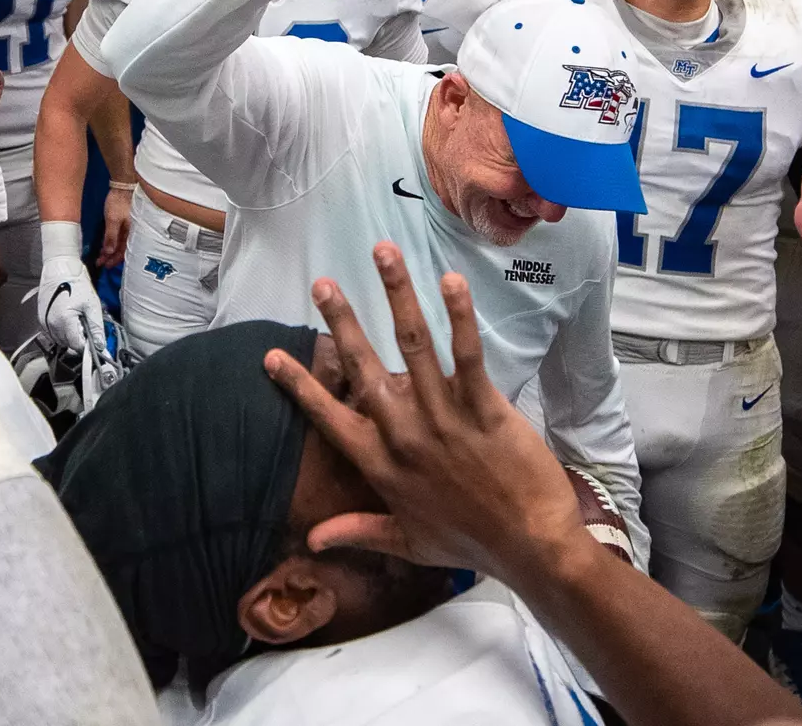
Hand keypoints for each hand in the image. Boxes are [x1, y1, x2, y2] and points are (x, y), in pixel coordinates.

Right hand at [37, 220, 107, 358]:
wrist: (59, 269)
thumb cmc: (77, 284)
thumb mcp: (92, 305)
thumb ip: (96, 328)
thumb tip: (101, 345)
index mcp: (64, 321)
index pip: (76, 345)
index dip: (86, 344)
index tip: (92, 337)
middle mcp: (51, 324)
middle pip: (67, 344)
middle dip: (78, 338)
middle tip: (84, 324)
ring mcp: (44, 322)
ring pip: (59, 340)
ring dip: (69, 335)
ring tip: (75, 319)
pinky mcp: (41, 318)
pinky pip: (52, 333)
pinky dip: (60, 330)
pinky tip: (67, 318)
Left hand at [97, 185, 131, 268]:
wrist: (123, 185)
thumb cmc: (120, 201)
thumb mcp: (113, 220)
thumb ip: (111, 237)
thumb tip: (109, 253)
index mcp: (132, 234)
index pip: (122, 252)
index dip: (113, 260)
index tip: (103, 265)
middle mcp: (132, 233)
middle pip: (122, 250)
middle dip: (111, 258)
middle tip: (101, 263)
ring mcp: (130, 228)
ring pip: (121, 244)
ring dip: (111, 251)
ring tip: (102, 256)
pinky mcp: (126, 223)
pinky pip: (120, 237)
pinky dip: (113, 243)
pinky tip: (108, 244)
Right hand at [262, 242, 585, 580]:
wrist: (529, 548)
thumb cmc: (470, 543)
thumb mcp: (407, 544)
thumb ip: (358, 532)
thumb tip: (311, 540)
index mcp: (382, 466)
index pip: (329, 417)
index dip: (299, 386)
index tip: (272, 356)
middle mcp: (405, 436)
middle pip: (364, 367)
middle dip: (343, 321)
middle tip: (324, 283)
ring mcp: (444, 419)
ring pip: (414, 346)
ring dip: (397, 295)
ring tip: (383, 254)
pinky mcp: (485, 408)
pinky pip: (467, 356)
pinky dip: (459, 316)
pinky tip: (451, 281)